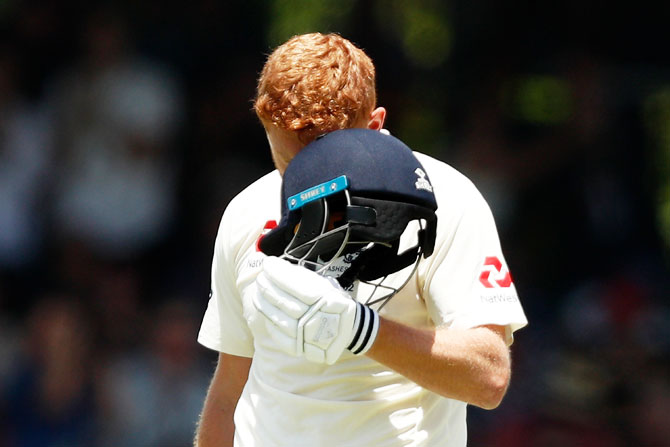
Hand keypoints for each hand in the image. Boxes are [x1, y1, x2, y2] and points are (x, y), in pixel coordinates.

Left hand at [253, 256, 378, 363]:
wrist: (349, 329)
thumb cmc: (334, 303)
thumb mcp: (326, 285)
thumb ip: (303, 278)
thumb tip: (277, 267)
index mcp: (327, 300)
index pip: (297, 286)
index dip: (279, 274)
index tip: (268, 264)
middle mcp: (318, 319)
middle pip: (286, 303)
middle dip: (269, 288)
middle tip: (260, 278)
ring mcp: (309, 336)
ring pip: (280, 320)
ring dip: (265, 305)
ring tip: (258, 293)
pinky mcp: (303, 349)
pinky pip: (281, 338)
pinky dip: (271, 324)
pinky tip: (265, 313)